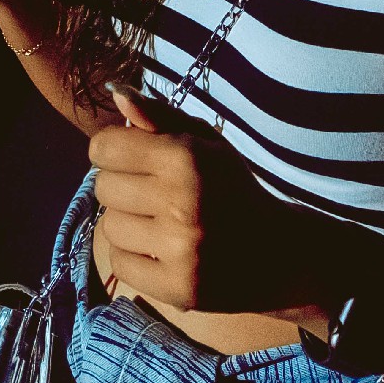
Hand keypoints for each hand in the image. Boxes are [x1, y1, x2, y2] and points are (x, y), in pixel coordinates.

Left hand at [90, 87, 334, 315]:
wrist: (280, 253)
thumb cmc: (232, 188)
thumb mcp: (205, 143)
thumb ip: (158, 116)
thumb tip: (117, 94)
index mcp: (186, 159)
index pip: (104, 148)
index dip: (113, 151)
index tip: (132, 160)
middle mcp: (182, 203)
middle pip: (103, 188)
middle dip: (122, 188)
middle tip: (153, 196)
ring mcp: (180, 250)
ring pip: (109, 228)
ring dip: (128, 224)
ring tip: (159, 224)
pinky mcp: (179, 288)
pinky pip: (119, 265)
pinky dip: (133, 257)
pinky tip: (160, 251)